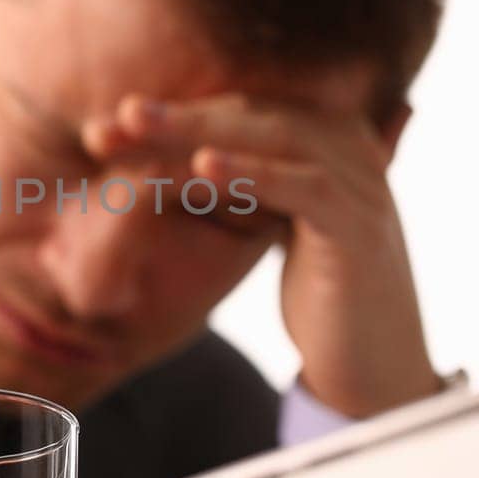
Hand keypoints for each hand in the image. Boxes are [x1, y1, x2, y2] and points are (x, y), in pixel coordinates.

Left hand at [99, 94, 440, 417]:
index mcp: (327, 137)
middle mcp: (349, 145)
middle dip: (174, 117)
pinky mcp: (359, 223)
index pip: (240, 113)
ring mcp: (361, 180)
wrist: (374, 364)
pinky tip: (203, 166)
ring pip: (270, 137)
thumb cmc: (318, 293)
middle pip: (250, 116)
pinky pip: (301, 184)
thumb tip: (164, 153)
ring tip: (135, 125)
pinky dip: (251, 171)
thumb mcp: (269, 224)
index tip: (104, 131)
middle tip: (110, 123)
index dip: (173, 116)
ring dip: (196, 129)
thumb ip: (236, 182)